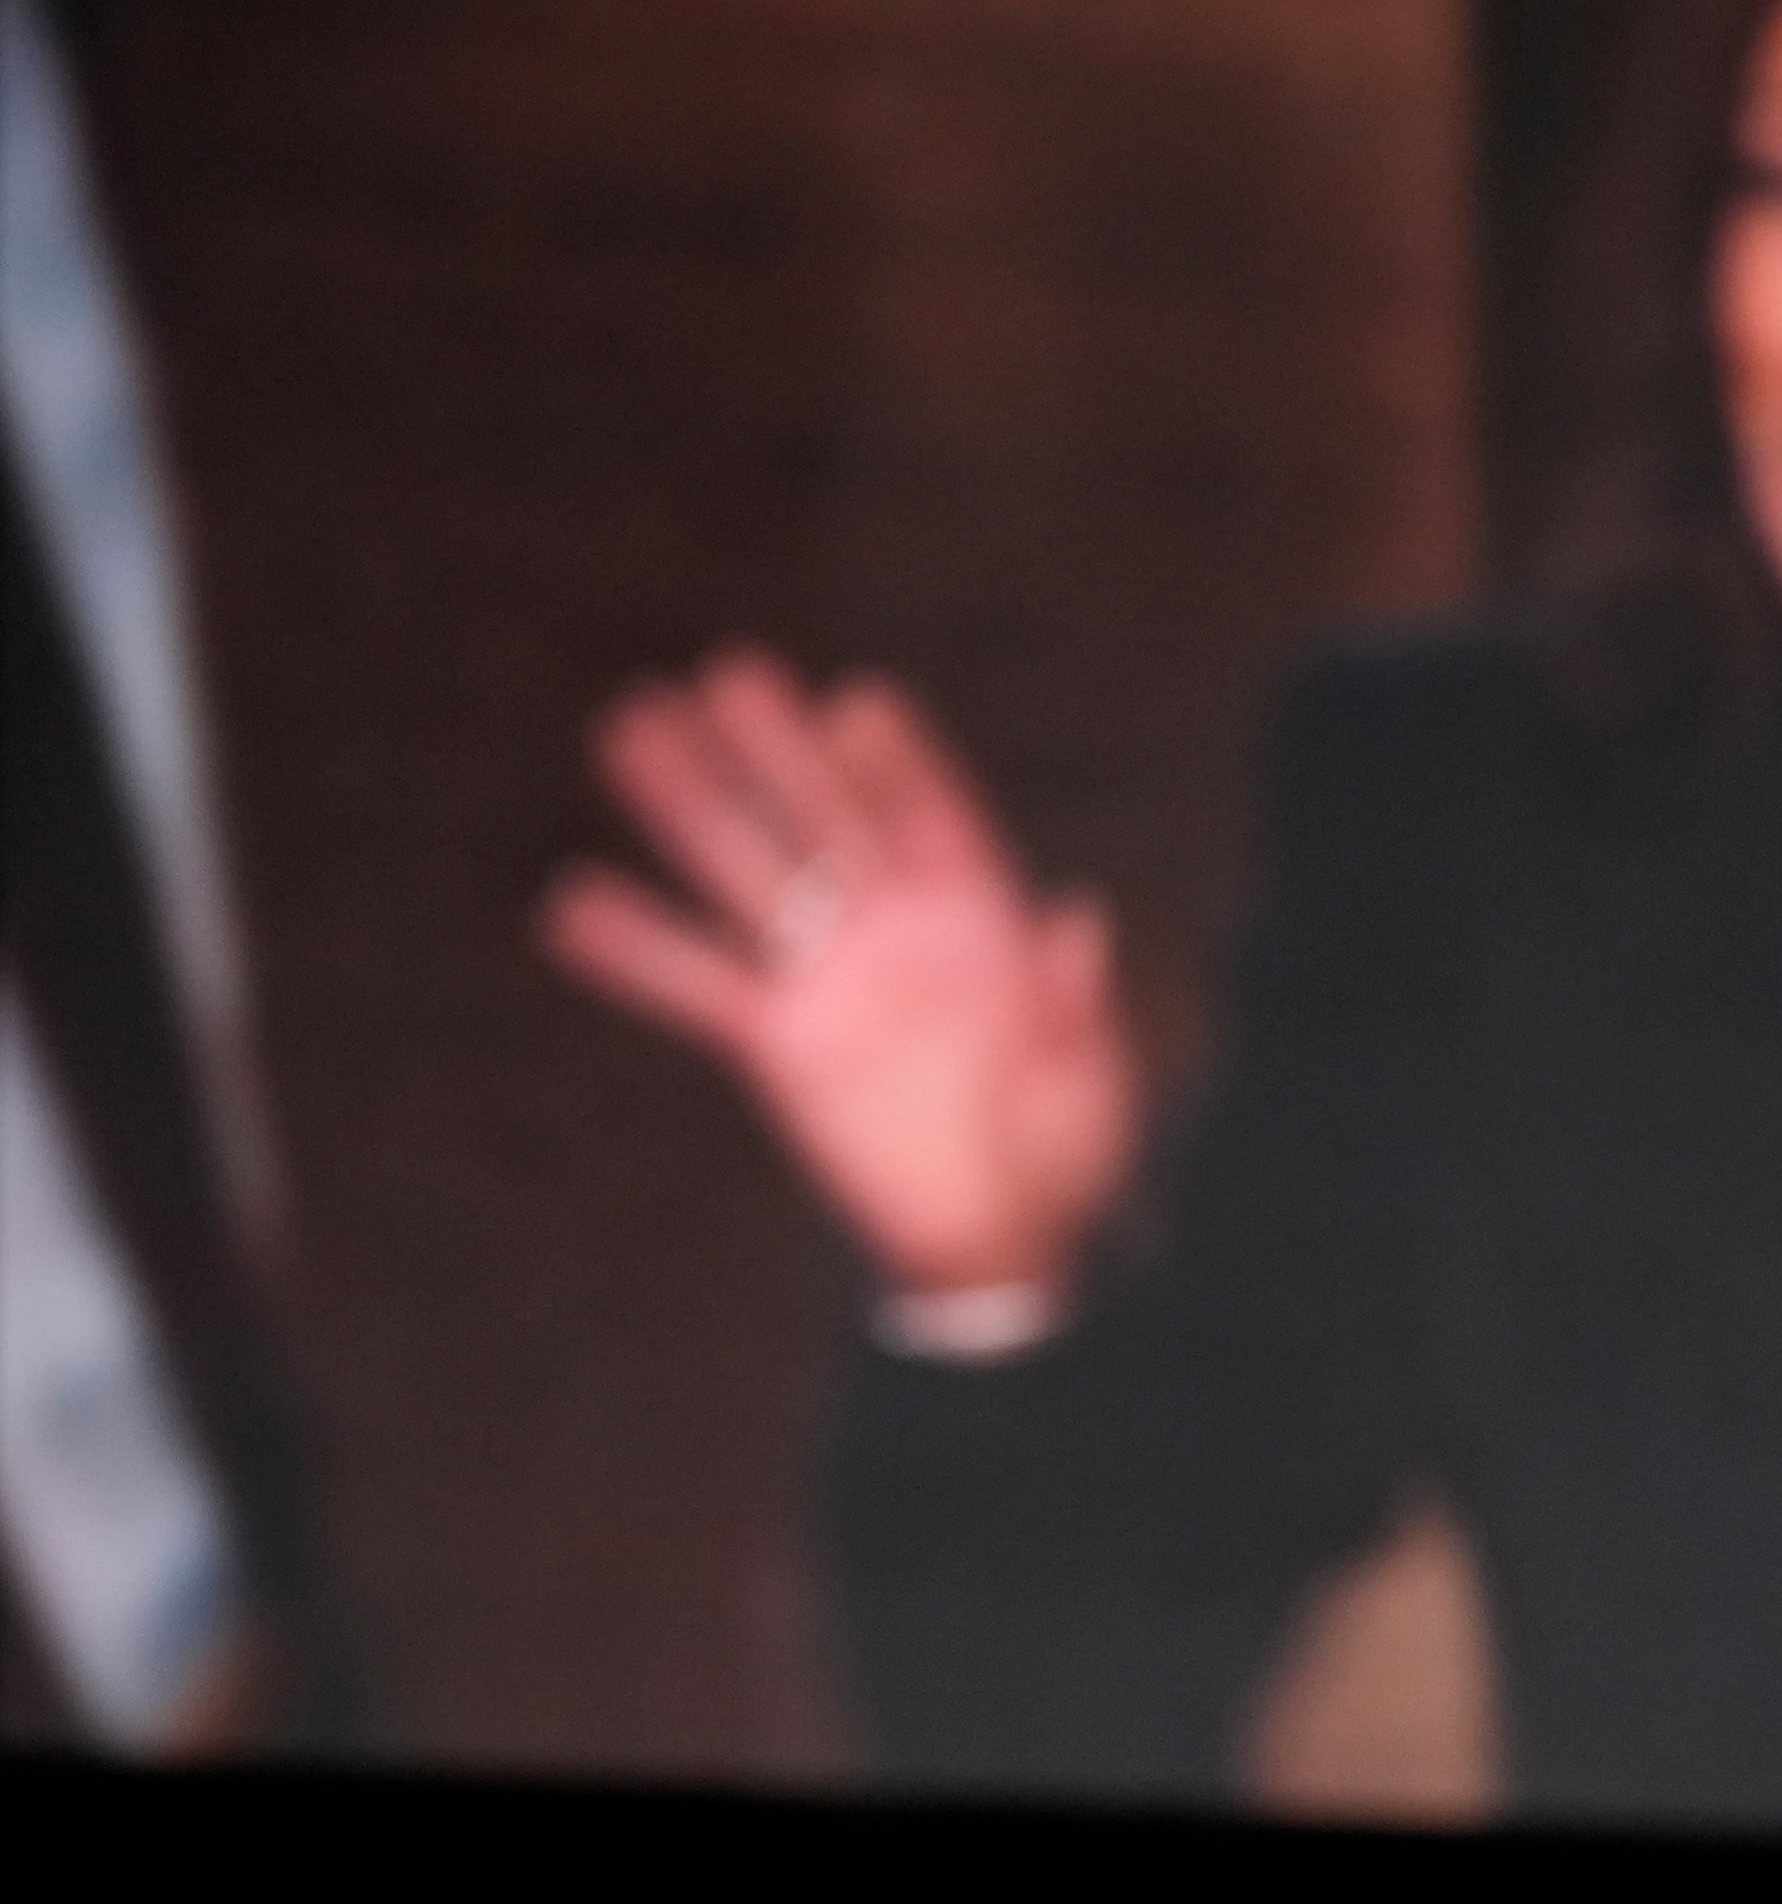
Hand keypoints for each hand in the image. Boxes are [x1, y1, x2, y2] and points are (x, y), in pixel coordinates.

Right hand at [538, 645, 1142, 1305]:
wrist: (1000, 1229)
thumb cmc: (1066, 1145)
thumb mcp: (1087, 1080)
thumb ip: (1073, 1005)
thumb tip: (1075, 916)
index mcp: (980, 912)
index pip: (933, 816)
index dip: (898, 762)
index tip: (855, 704)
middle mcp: (894, 925)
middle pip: (828, 819)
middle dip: (780, 751)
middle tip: (730, 674)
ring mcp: (829, 975)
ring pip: (750, 874)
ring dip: (690, 805)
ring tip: (630, 727)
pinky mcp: (777, 1040)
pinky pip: (696, 986)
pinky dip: (636, 950)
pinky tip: (571, 904)